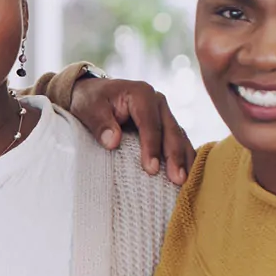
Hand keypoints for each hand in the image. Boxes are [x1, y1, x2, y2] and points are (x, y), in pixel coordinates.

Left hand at [69, 78, 193, 184]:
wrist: (93, 93)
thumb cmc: (91, 101)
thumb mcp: (88, 108)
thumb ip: (100, 124)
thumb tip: (113, 141)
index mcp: (141, 94)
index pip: (150, 124)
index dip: (152, 147)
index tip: (151, 169)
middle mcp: (157, 102)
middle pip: (170, 131)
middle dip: (175, 156)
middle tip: (178, 180)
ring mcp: (164, 112)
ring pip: (179, 136)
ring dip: (184, 159)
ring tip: (185, 181)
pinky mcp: (165, 123)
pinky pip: (178, 140)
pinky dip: (184, 156)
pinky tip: (187, 172)